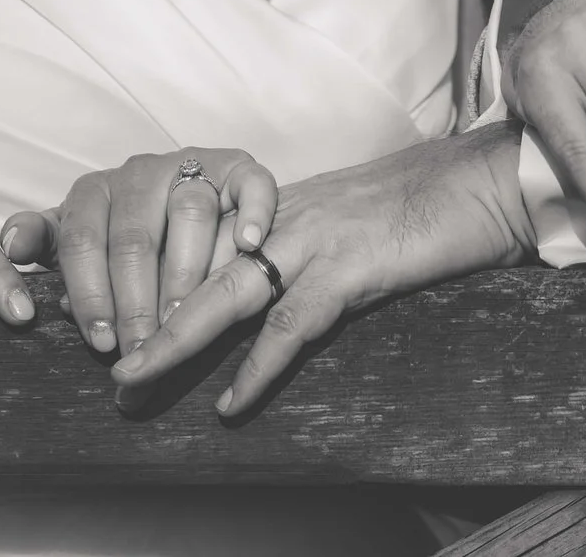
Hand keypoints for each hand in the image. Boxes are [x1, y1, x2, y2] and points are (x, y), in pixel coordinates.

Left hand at [0, 148, 274, 358]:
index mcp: (94, 190)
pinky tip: (248, 245)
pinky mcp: (240, 166)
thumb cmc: (123, 236)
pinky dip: (252, 211)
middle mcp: (142, 172)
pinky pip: (250, 183)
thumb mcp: (79, 241)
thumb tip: (12, 245)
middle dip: (136, 300)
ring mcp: (193, 164)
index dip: (90, 294)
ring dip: (187, 270)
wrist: (189, 197)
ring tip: (185, 316)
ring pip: (190, 211)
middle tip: (143, 349)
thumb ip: (46, 243)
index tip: (100, 343)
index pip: (81, 240)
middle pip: (135, 236)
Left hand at [111, 124, 529, 416]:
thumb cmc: (421, 207)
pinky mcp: (352, 268)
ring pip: (226, 293)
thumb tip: (259, 291)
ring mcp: (315, 240)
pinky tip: (233, 403)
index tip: (107, 317)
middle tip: (103, 359)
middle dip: (142, 313)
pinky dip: (258, 367)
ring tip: (135, 377)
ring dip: (175, 339)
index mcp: (279, 208)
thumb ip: (297, 249)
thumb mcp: (343, 222)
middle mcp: (284, 218)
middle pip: (194, 267)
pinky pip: (292, 324)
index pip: (197, 242)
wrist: (482, 182)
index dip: (149, 280)